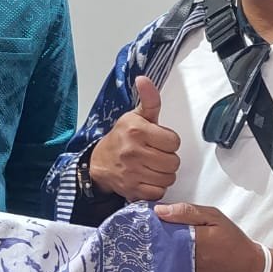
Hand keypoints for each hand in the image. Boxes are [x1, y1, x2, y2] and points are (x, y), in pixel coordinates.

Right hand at [88, 76, 180, 201]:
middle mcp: (133, 151)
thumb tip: (144, 79)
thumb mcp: (134, 116)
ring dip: (163, 174)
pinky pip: (158, 192)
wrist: (98, 162)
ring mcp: (132, 172)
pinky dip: (156, 188)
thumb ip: (148, 100)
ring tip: (152, 167)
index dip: (168, 142)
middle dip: (167, 159)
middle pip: (173, 162)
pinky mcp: (132, 189)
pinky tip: (147, 179)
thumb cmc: (121, 138)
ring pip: (168, 178)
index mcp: (136, 130)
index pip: (174, 142)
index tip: (158, 141)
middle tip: (155, 155)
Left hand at [154, 201, 272, 271]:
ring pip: (161, 259)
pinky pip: (170, 270)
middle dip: (151, 238)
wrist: (247, 270)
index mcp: (193, 239)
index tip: (145, 220)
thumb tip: (160, 210)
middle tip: (147, 231)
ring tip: (155, 242)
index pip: (160, 230)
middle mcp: (187, 258)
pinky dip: (166, 262)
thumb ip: (187, 212)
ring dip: (157, 250)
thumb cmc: (232, 241)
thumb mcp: (214, 218)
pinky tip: (167, 255)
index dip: (150, 225)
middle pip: (158, 246)